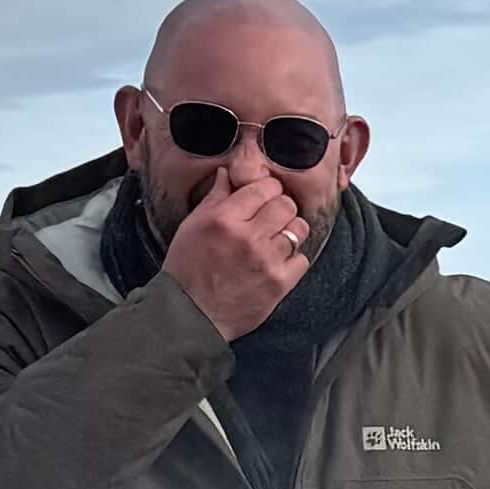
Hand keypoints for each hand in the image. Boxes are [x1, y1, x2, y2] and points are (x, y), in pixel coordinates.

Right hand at [163, 162, 311, 337]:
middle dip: (281, 208)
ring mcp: (266, 260)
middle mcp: (248, 237)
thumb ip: (215, 197)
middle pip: (286, 205)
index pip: (264, 187)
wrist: (190, 314)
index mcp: (224, 218)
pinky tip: (277, 262)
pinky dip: (293, 259)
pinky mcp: (279, 283)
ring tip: (275, 240)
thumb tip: (227, 173)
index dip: (268, 189)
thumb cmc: (187, 269)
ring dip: (289, 232)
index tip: (265, 197)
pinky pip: (302, 259)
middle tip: (272, 218)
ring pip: (298, 230)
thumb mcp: (193, 226)